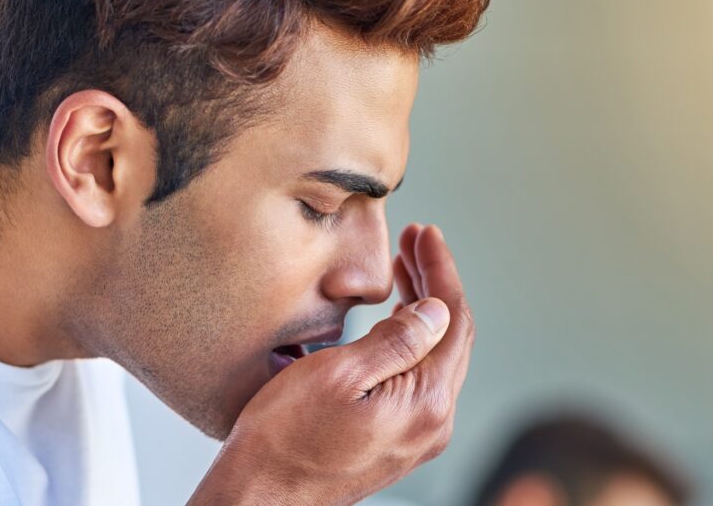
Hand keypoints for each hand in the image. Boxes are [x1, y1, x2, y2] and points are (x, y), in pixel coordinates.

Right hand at [188, 224, 475, 504]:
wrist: (259, 498)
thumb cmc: (283, 439)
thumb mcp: (337, 374)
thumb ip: (396, 340)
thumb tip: (437, 309)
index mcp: (426, 402)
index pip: (453, 318)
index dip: (441, 269)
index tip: (427, 233)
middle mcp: (432, 423)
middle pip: (451, 336)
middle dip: (435, 283)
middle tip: (415, 243)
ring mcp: (417, 435)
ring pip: (436, 356)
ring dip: (424, 310)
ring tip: (404, 270)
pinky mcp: (397, 441)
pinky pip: (420, 378)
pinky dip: (411, 341)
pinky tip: (393, 320)